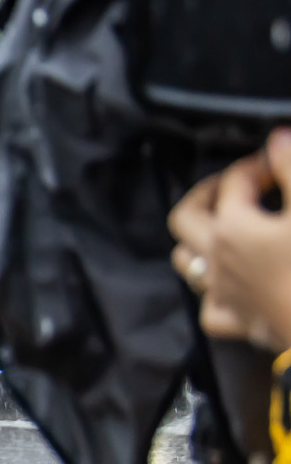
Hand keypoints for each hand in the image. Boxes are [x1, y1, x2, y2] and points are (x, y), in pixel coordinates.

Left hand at [170, 131, 290, 351]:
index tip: (276, 158)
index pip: (234, 181)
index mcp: (233, 228)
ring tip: (223, 226)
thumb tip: (277, 138)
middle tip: (231, 182)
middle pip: (186, 218)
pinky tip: (231, 284)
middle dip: (205, 193)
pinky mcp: (239, 324)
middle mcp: (216, 260)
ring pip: (188, 262)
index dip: (255, 163)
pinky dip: (216, 292)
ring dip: (199, 239)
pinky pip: (211, 308)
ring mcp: (223, 294)